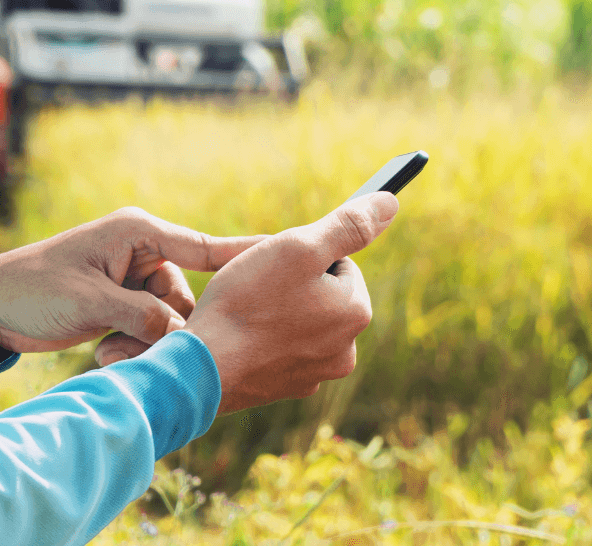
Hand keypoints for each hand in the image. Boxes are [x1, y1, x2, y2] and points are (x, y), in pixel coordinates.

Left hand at [0, 207, 264, 355]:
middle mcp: (143, 252)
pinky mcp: (124, 304)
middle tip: (144, 344)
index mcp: (139, 232)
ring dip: (150, 340)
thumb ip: (142, 317)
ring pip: (173, 318)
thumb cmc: (32, 290)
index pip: (207, 246)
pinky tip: (104, 349)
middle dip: (175, 326)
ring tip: (108, 347)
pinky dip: (137, 344)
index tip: (287, 262)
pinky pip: (152, 328)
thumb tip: (185, 339)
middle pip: (191, 294)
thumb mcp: (90, 302)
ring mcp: (134, 279)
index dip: (246, 259)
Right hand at [183, 192, 398, 414]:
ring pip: (300, 322)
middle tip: (257, 288)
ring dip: (278, 312)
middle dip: (293, 285)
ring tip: (247, 312)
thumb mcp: (300, 248)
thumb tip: (389, 203)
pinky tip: (241, 336)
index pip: (339, 263)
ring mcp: (315, 374)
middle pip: (322, 294)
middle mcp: (346, 350)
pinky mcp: (286, 388)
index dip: (304, 256)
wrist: (202, 368)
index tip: (275, 266)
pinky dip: (264, 339)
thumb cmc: (248, 303)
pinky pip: (280, 349)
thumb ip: (349, 225)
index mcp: (356, 313)